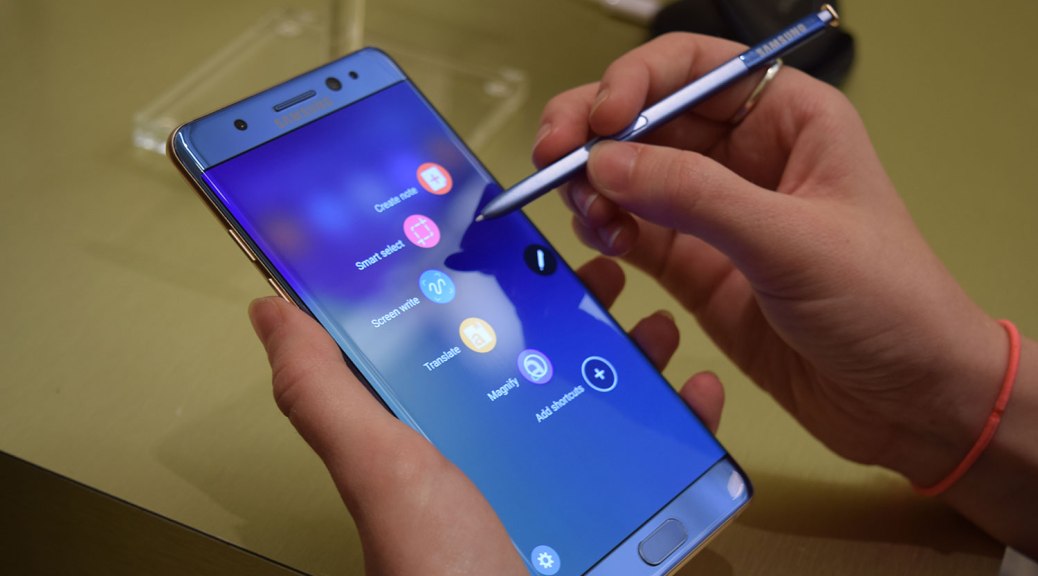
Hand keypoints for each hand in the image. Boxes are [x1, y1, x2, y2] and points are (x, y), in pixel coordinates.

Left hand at [248, 257, 724, 574]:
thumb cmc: (443, 570)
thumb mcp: (379, 469)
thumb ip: (325, 394)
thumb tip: (268, 312)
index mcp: (438, 433)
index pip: (456, 338)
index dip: (481, 283)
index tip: (511, 233)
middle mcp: (499, 452)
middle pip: (541, 360)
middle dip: (576, 309)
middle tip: (605, 270)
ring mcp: (561, 483)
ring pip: (602, 398)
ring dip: (634, 353)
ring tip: (657, 317)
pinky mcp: (615, 513)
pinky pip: (656, 456)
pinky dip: (684, 420)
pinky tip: (698, 390)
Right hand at [535, 33, 1007, 503]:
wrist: (909, 400)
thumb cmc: (888, 305)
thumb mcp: (792, 242)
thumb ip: (695, 197)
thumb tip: (606, 163)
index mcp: (789, 120)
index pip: (695, 69)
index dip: (638, 81)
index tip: (601, 120)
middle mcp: (747, 158)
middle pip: (649, 119)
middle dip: (596, 133)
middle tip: (554, 158)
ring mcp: (717, 214)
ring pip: (632, 176)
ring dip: (596, 187)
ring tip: (589, 214)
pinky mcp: (698, 267)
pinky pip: (635, 232)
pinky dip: (608, 231)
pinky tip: (606, 243)